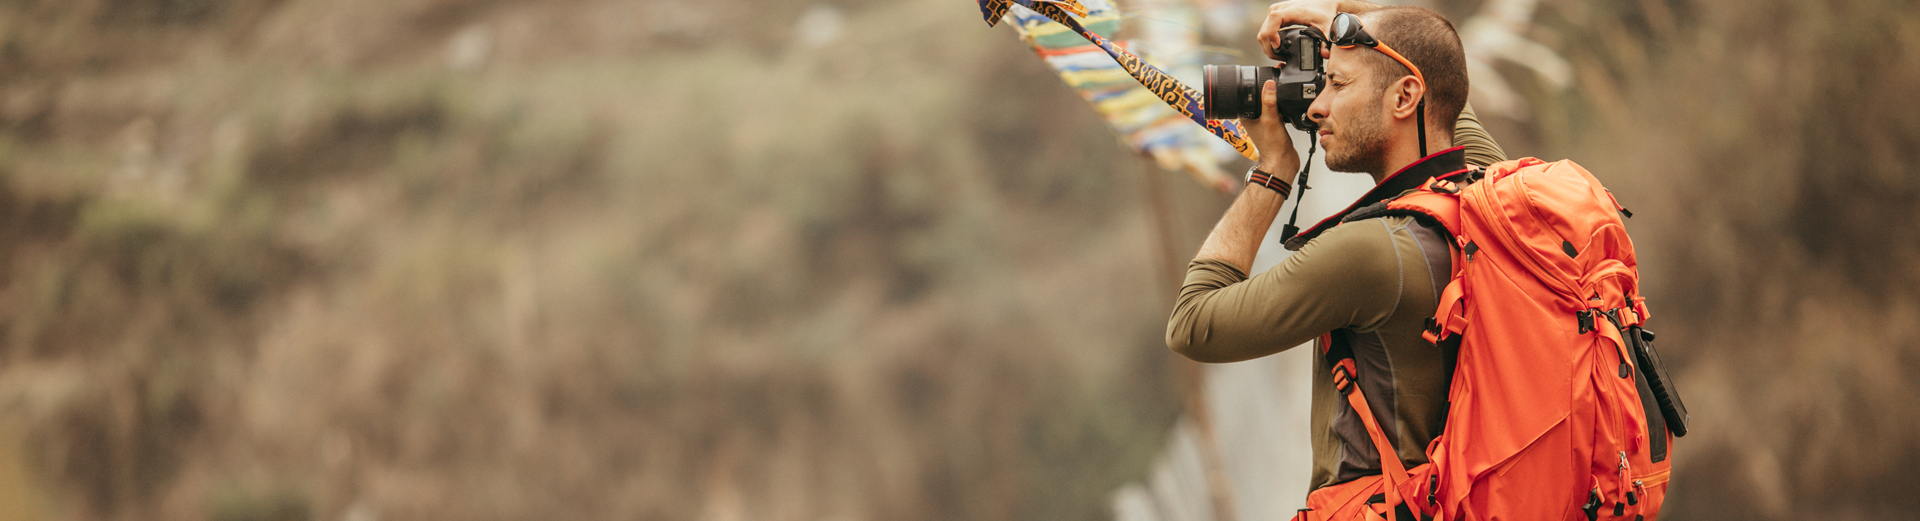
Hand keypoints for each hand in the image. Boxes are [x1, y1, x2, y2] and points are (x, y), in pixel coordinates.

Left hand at [1242, 80, 1299, 181]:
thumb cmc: (1272, 146)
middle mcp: (1253, 117)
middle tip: (1275, 83)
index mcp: (1246, 115)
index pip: (1247, 94)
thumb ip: (1269, 102)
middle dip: (1267, 90)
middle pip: (1259, 97)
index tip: (1263, 77)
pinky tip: (1288, 106)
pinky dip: (1283, 106)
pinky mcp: (1274, 124)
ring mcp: (1264, 121)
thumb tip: (1268, 84)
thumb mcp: (1270, 119)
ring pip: (1269, 103)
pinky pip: (1278, 110)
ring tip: (1282, 94)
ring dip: (1276, 99)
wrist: (1283, 161)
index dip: (1254, 84)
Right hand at [1257, 0, 1375, 59]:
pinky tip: (1277, 47)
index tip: (1277, 46)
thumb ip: (1325, 41)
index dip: (1271, 34)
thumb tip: (1325, 54)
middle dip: (1269, 48)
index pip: (1274, 19)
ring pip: (1262, 32)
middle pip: (1264, 30)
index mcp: (1292, 11)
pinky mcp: (1273, 16)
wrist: (1322, 4)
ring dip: (1267, 46)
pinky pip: (1265, 30)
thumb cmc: (1323, 13)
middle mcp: (1280, 10)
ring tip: (1279, 54)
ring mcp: (1275, 12)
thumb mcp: (1326, 27)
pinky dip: (1268, 41)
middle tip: (1281, 58)